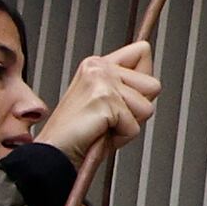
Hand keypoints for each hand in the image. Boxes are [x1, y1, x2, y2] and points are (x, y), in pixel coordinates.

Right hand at [38, 41, 159, 162]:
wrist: (53, 153)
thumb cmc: (77, 134)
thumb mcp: (104, 102)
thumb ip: (126, 87)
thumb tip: (152, 84)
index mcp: (97, 64)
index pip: (142, 52)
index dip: (142, 83)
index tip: (124, 100)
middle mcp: (98, 67)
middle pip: (153, 84)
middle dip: (137, 109)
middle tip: (111, 119)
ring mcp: (101, 82)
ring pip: (147, 107)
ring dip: (128, 125)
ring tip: (103, 127)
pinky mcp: (104, 101)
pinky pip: (134, 127)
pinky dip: (120, 138)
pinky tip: (99, 134)